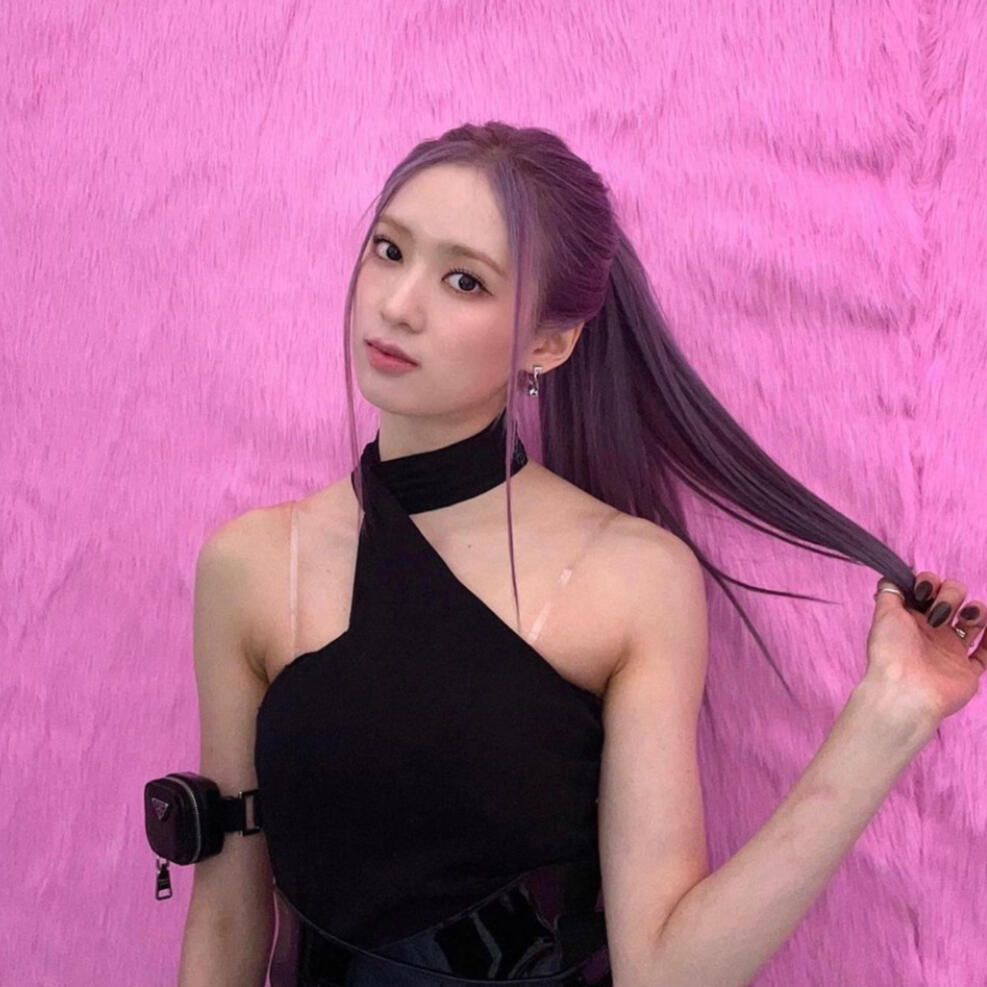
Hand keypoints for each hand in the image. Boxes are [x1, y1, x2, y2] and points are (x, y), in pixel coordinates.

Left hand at [865, 572, 985, 723]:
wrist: (906, 688)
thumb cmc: (892, 649)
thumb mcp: (884, 613)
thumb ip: (890, 592)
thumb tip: (893, 578)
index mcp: (913, 616)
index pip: (929, 589)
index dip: (930, 582)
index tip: (923, 590)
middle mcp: (933, 630)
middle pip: (954, 598)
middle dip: (951, 594)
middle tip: (937, 614)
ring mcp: (951, 650)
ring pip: (974, 621)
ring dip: (977, 610)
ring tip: (967, 618)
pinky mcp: (967, 670)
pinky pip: (985, 653)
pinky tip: (986, 630)